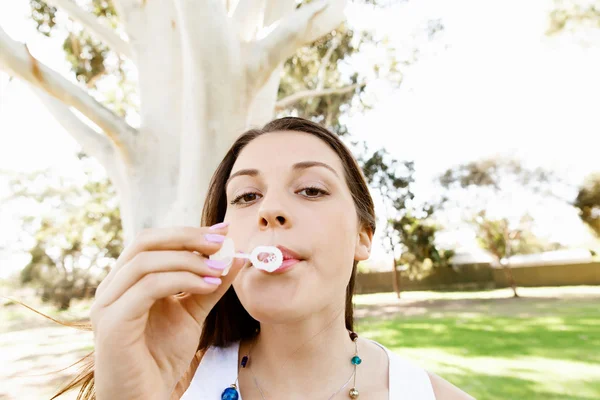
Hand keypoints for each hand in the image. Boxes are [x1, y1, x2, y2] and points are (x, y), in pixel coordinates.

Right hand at [90, 225, 242, 399]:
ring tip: (220, 269)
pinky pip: (149, 287)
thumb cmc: (163, 357)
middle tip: (222, 242)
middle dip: (188, 237)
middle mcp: (111, 287)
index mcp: (126, 281)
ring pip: (147, 261)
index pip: (153, 241)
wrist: (146, 398)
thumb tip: (234, 254)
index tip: (224, 231)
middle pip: (146, 241)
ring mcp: (107, 303)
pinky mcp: (113, 322)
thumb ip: (210, 284)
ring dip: (189, 260)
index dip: (188, 232)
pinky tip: (209, 286)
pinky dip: (183, 280)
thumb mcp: (193, 312)